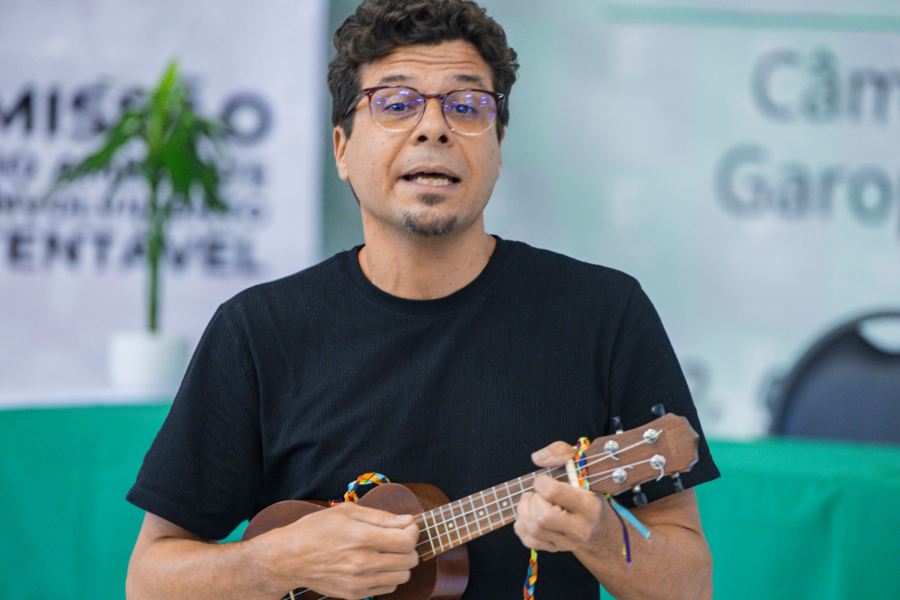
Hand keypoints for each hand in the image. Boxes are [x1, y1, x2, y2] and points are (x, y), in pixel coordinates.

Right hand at [254, 502, 419, 599]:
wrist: (289, 558)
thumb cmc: (316, 530)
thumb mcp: (347, 512)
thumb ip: (381, 517)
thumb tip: (408, 520)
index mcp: (362, 538)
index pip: (407, 540)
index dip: (413, 531)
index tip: (408, 526)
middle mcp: (363, 562)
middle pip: (409, 560)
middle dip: (409, 547)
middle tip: (397, 538)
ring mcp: (359, 581)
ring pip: (403, 577)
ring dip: (402, 564)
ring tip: (388, 552)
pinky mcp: (355, 594)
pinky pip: (388, 588)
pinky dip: (389, 577)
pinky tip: (377, 565)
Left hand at [513, 441, 602, 552]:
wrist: (594, 515)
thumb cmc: (581, 483)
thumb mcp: (577, 462)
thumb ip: (560, 452)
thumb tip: (537, 458)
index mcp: (589, 506)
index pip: (552, 493)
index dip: (540, 482)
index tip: (543, 480)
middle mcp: (581, 528)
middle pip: (542, 517)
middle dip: (531, 500)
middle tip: (535, 493)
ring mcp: (568, 542)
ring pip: (533, 529)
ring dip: (524, 511)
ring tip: (531, 501)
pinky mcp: (556, 549)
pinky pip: (529, 541)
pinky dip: (521, 525)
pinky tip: (528, 514)